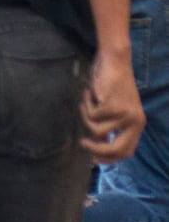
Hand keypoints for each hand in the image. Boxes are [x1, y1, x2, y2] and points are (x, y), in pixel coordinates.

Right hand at [83, 48, 144, 162]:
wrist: (115, 62)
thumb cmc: (111, 84)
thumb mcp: (116, 110)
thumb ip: (113, 126)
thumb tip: (99, 144)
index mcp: (137, 124)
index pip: (126, 152)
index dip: (109, 158)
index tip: (93, 159)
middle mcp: (135, 122)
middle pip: (115, 148)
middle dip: (96, 149)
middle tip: (83, 143)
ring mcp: (125, 115)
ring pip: (97, 130)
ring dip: (86, 116)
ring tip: (87, 101)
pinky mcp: (114, 106)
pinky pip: (92, 115)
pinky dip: (86, 104)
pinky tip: (89, 92)